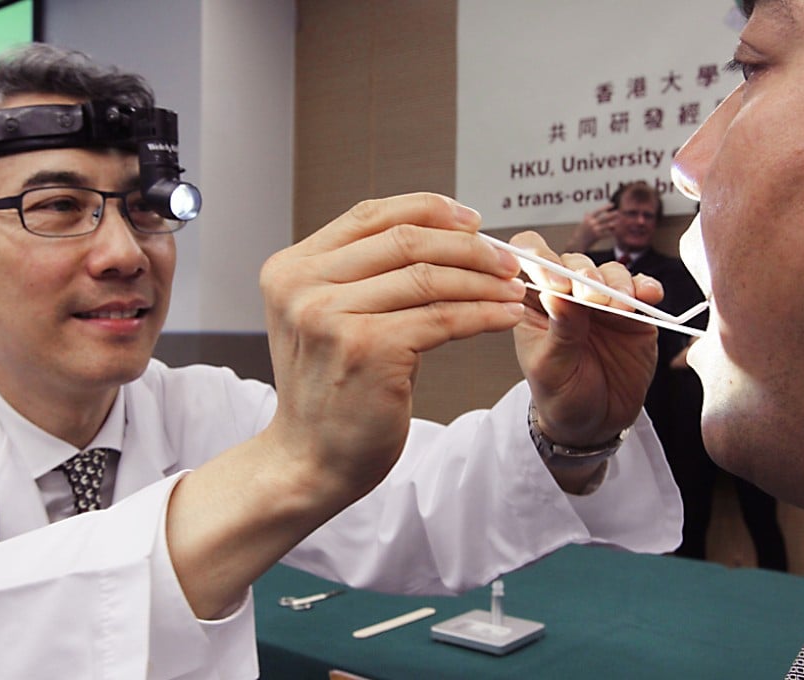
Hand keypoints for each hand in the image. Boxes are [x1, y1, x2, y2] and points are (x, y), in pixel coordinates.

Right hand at [259, 193, 526, 500]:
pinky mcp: (368, 348)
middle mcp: (303, 286)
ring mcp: (331, 316)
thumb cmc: (329, 393)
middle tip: (505, 258)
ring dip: (482, 280)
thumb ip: (361, 277)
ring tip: (512, 288)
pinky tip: (502, 316)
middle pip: (404, 240)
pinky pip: (442, 318)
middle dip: (467, 245)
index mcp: (290, 269)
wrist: (309, 460)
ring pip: (429, 277)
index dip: (428, 209)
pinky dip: (482, 314)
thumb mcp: (326, 320)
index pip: (369, 215)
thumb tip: (446, 238)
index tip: (472, 220)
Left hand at [509, 231, 661, 448]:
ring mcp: (603, 301)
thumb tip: (557, 293)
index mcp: (536, 301)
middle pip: (574, 261)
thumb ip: (559, 331)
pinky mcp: (634, 314)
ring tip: (619, 307)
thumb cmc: (560, 395)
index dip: (540, 259)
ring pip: (610, 272)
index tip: (554, 283)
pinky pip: (641, 290)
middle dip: (583, 275)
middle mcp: (569, 294)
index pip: (530, 259)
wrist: (594, 422)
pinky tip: (649, 297)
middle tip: (591, 299)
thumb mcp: (551, 369)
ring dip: (616, 284)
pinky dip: (646, 288)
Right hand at [566, 203, 619, 251]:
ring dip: (613, 223)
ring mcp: (595, 230)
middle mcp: (592, 223)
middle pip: (604, 218)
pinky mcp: (597, 237)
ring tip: (618, 221)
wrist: (577, 243)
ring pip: (607, 226)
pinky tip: (615, 231)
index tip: (612, 204)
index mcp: (588, 219)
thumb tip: (587, 212)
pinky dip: (611, 232)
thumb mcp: (582, 224)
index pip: (598, 211)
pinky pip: (607, 234)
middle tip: (618, 212)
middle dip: (612, 215)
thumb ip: (586, 218)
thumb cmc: (580, 233)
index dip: (606, 207)